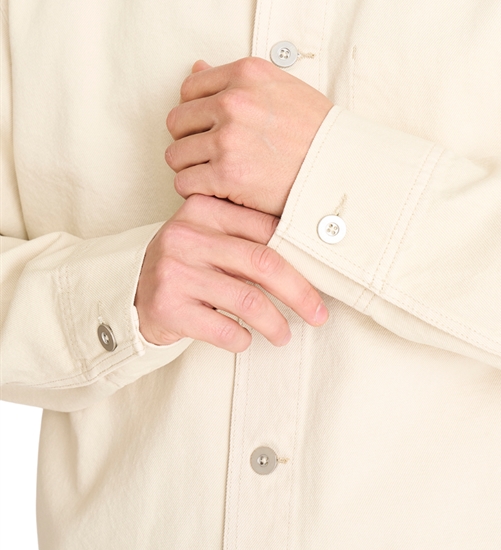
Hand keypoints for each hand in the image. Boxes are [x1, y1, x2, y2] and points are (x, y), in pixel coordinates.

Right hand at [134, 194, 328, 351]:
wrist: (129, 295)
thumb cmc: (184, 265)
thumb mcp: (208, 238)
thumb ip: (246, 237)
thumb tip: (311, 254)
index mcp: (203, 209)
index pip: (266, 229)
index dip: (301, 256)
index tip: (322, 278)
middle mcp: (186, 236)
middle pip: (263, 263)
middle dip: (299, 292)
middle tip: (319, 313)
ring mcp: (175, 272)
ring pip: (248, 300)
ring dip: (275, 323)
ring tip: (283, 335)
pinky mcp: (167, 308)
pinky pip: (223, 328)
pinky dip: (242, 339)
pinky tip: (246, 340)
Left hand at [165, 57, 332, 215]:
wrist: (343, 170)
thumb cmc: (317, 132)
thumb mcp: (282, 89)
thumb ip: (237, 81)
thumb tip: (196, 67)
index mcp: (247, 74)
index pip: (189, 89)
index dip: (196, 113)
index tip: (211, 129)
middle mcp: (234, 101)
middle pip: (177, 122)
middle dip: (190, 140)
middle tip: (213, 155)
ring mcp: (228, 138)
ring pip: (176, 155)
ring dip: (192, 168)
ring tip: (218, 174)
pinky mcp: (227, 174)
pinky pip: (185, 183)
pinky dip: (198, 191)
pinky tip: (221, 191)